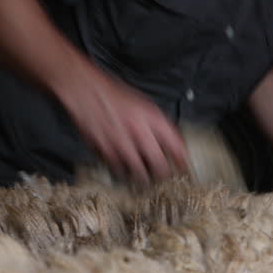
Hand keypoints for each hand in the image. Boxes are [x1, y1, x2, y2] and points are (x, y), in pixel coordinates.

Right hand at [59, 69, 189, 185]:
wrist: (87, 93)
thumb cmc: (116, 97)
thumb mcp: (145, 105)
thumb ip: (158, 124)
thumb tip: (172, 141)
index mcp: (153, 119)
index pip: (176, 146)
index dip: (182, 161)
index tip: (184, 169)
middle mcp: (140, 133)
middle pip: (160, 166)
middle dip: (164, 176)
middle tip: (165, 179)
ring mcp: (122, 145)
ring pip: (139, 173)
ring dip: (144, 179)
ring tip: (146, 180)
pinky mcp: (105, 152)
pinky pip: (119, 170)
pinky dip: (124, 173)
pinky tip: (125, 172)